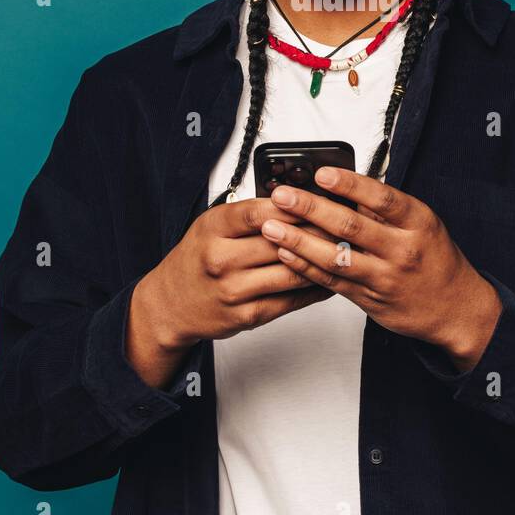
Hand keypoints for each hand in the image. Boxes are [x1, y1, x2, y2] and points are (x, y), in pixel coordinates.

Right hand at [137, 196, 334, 352]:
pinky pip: (291, 300)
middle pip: (281, 242)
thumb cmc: (197, 258)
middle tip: (345, 222)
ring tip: (345, 249)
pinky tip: (331, 277)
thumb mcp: (211, 225)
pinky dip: (315, 288)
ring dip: (322, 260)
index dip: (293, 205)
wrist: (170, 304)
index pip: (259, 212)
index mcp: (213, 228)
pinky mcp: (248, 316)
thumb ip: (248, 214)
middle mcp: (221, 259)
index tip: (320, 199)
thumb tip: (297, 201)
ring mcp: (234, 290)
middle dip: (318, 231)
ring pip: (292, 272)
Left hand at [259, 167, 503, 371]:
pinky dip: (306, 267)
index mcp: (418, 222)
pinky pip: (332, 282)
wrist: (456, 308)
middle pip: (351, 227)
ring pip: (335, 257)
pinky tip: (286, 254)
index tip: (321, 173)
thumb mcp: (423, 223)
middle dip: (311, 209)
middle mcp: (402, 249)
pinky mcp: (370, 300)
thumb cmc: (435, 258)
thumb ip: (386, 208)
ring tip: (271, 227)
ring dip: (298, 241)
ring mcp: (385, 277)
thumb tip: (343, 184)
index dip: (349, 184)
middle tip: (282, 196)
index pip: (381, 198)